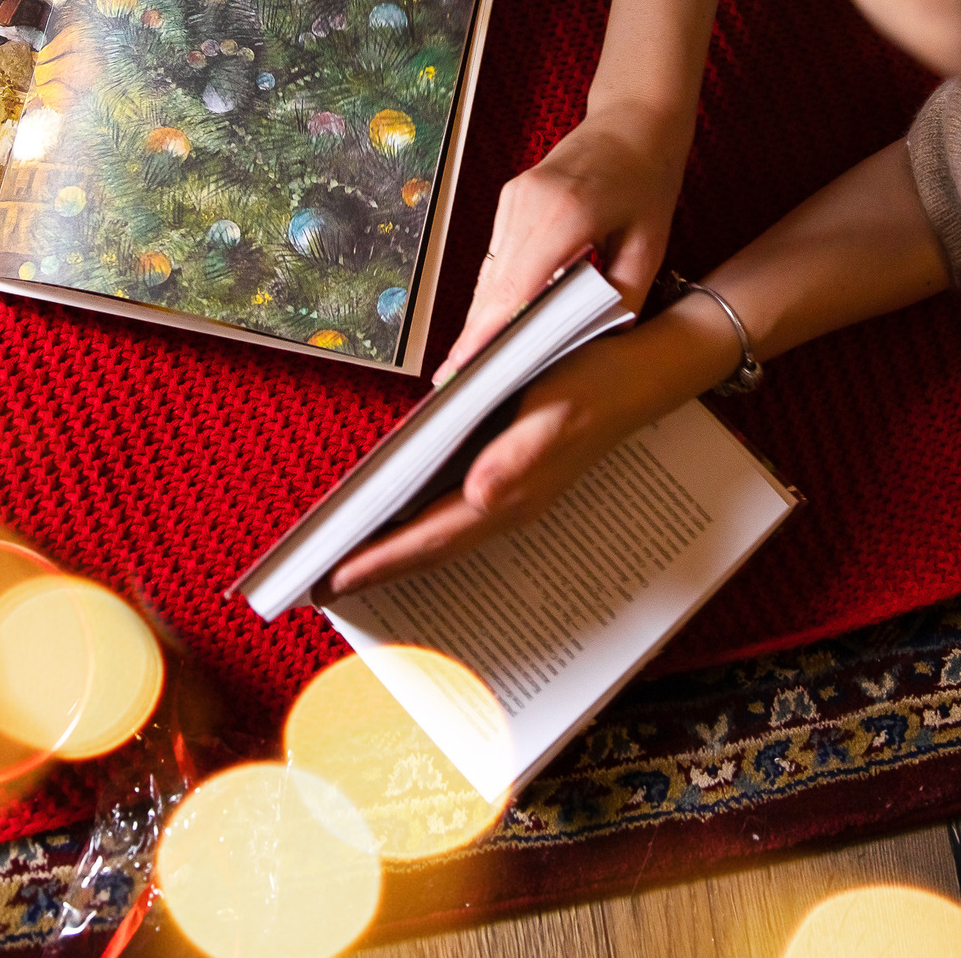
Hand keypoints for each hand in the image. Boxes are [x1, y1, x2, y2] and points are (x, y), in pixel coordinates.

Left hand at [323, 305, 730, 597]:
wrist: (644, 373)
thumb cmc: (595, 381)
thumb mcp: (555, 410)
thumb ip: (517, 457)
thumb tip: (475, 496)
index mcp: (511, 491)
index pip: (431, 537)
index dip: (381, 559)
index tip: (332, 578)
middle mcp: (508, 504)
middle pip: (430, 549)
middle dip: (375, 569)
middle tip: (317, 586)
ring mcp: (513, 497)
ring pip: (442, 538)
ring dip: (394, 554)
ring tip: (347, 567)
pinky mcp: (515, 480)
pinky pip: (455, 520)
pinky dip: (419, 532)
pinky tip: (398, 528)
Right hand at [437, 98, 691, 383]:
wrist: (634, 119)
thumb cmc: (648, 180)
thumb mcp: (649, 244)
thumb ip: (622, 296)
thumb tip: (594, 342)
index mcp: (566, 215)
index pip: (516, 288)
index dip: (487, 333)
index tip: (465, 368)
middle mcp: (528, 205)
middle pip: (492, 285)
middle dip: (474, 335)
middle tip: (456, 383)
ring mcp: (514, 198)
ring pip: (490, 272)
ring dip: (481, 315)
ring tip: (470, 362)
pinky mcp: (511, 197)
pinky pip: (497, 254)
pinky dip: (494, 289)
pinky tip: (493, 321)